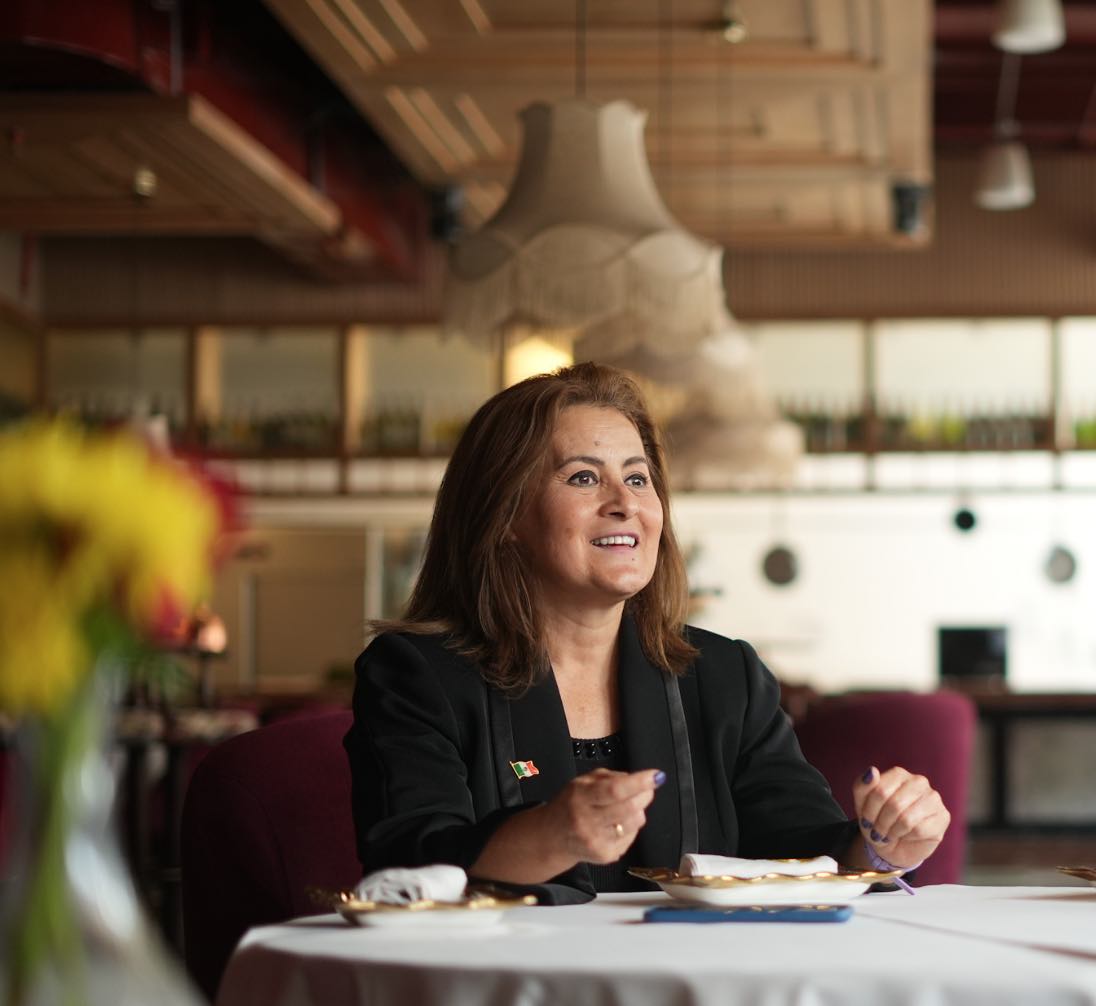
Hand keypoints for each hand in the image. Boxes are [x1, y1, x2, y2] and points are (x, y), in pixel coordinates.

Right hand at [541, 768, 661, 864]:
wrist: (552, 837)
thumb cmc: (571, 804)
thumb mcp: (582, 782)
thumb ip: (610, 777)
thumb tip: (638, 780)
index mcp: (580, 797)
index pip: (614, 790)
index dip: (638, 783)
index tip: (656, 776)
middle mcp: (587, 821)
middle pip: (629, 808)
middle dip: (645, 795)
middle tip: (648, 788)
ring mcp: (597, 842)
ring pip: (634, 823)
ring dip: (639, 810)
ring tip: (630, 805)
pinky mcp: (605, 856)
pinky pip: (631, 837)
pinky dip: (631, 826)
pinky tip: (618, 822)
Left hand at [853, 766, 949, 868]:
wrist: (893, 846)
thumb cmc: (877, 820)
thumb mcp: (862, 803)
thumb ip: (862, 786)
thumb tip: (872, 771)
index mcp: (899, 774)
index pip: (880, 790)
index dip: (869, 810)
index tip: (866, 820)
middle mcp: (919, 782)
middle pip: (894, 805)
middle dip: (881, 823)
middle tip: (877, 831)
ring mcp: (934, 798)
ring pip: (906, 819)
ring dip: (892, 831)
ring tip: (889, 834)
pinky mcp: (943, 817)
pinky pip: (919, 830)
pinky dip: (907, 837)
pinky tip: (906, 836)